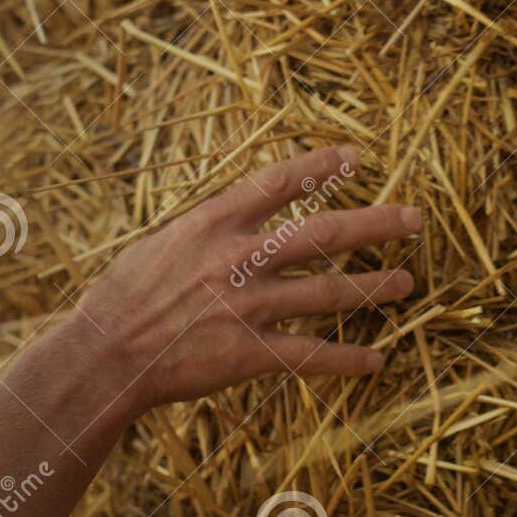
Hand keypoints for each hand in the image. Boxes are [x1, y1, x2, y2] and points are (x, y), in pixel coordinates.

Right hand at [73, 145, 419, 411]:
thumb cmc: (121, 300)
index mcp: (212, 223)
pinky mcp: (249, 354)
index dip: (322, 166)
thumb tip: (236, 218)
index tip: (357, 156)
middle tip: (415, 218)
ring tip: (406, 284)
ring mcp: (247, 307)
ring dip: (373, 288)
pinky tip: (377, 360)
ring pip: (328, 293)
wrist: (101, 357)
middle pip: (323, 232)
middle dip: (376, 223)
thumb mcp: (160, 245)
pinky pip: (311, 355)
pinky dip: (347, 359)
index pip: (278, 181)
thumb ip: (206, 232)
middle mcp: (237, 259)